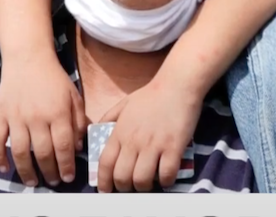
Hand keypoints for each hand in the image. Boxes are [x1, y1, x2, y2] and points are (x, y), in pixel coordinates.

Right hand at [0, 49, 86, 187]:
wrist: (28, 58)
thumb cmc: (53, 78)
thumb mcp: (74, 96)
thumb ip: (79, 121)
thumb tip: (77, 148)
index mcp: (58, 112)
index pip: (64, 147)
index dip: (67, 166)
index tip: (68, 177)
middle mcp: (37, 117)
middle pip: (43, 153)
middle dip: (50, 172)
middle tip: (54, 182)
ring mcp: (16, 117)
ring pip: (21, 152)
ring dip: (27, 171)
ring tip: (33, 182)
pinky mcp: (0, 115)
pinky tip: (4, 168)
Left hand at [96, 74, 201, 192]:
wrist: (177, 85)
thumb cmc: (151, 95)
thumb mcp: (124, 103)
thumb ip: (109, 118)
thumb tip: (98, 132)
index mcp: (120, 131)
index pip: (105, 163)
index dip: (103, 181)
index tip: (106, 190)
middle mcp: (134, 140)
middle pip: (122, 177)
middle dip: (124, 188)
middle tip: (130, 186)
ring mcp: (154, 145)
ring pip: (142, 180)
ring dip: (144, 186)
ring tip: (148, 182)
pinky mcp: (173, 147)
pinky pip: (166, 174)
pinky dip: (165, 181)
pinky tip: (166, 176)